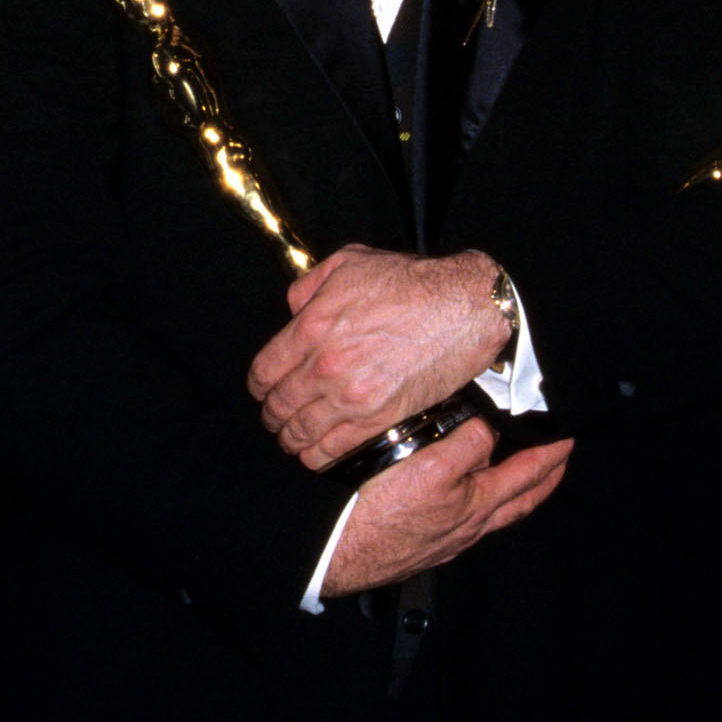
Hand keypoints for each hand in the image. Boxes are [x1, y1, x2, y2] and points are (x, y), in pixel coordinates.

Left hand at [248, 247, 512, 469]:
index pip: (264, 371)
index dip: (258, 386)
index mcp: (311, 328)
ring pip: (302, 432)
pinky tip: (315, 455)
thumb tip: (293, 309)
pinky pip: (336, 449)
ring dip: (291, 439)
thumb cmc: (410, 283)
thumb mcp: (347, 263)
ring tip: (291, 438)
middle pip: (279, 406)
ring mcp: (353, 397)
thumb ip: (309, 287)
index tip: (262, 390)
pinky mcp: (380, 419)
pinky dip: (319, 457)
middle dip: (272, 414)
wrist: (463, 309)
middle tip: (275, 416)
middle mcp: (326, 367)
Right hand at [319, 422, 573, 597]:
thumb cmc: (380, 515)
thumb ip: (467, 444)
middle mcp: (470, 527)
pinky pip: (469, 519)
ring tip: (519, 474)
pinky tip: (465, 495)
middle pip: (521, 501)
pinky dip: (481, 502)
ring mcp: (449, 539)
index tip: (569, 437)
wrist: (339, 554)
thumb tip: (489, 427)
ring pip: (495, 512)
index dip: (553, 453)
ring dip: (514, 491)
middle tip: (559, 460)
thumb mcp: (431, 467)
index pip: (529, 475)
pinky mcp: (426, 543)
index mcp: (478, 506)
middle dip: (544, 479)